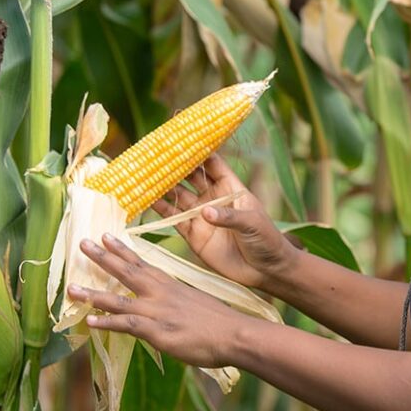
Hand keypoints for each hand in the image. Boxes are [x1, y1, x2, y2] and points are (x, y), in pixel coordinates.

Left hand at [69, 234, 241, 367]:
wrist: (235, 334)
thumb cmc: (220, 321)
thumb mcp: (196, 301)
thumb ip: (177, 301)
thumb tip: (168, 306)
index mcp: (171, 285)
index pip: (142, 262)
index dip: (122, 250)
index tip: (105, 236)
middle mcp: (161, 293)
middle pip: (127, 272)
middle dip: (103, 258)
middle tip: (82, 243)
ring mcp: (158, 311)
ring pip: (119, 299)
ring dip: (93, 293)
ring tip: (71, 288)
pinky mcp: (158, 331)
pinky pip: (127, 325)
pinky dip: (107, 322)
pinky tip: (89, 321)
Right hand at [153, 154, 296, 291]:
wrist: (264, 271)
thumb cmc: (266, 240)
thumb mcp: (251, 223)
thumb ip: (229, 216)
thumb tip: (205, 211)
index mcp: (230, 187)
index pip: (212, 164)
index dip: (198, 151)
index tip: (180, 139)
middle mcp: (213, 198)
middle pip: (190, 177)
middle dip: (174, 166)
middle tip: (155, 154)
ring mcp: (201, 215)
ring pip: (177, 196)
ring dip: (162, 186)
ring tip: (144, 174)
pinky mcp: (192, 234)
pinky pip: (172, 219)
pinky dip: (159, 210)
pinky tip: (145, 199)